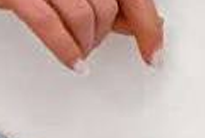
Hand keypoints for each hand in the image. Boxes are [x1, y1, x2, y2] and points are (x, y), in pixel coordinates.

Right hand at [0, 0, 164, 71]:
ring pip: (85, 16)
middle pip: (108, 7)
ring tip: (78, 50)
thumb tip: (137, 23)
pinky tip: (75, 62)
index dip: (148, 25)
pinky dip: (66, 50)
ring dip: (84, 43)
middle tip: (91, 42)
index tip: (155, 53)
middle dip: (104, 34)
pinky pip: (49, 25)